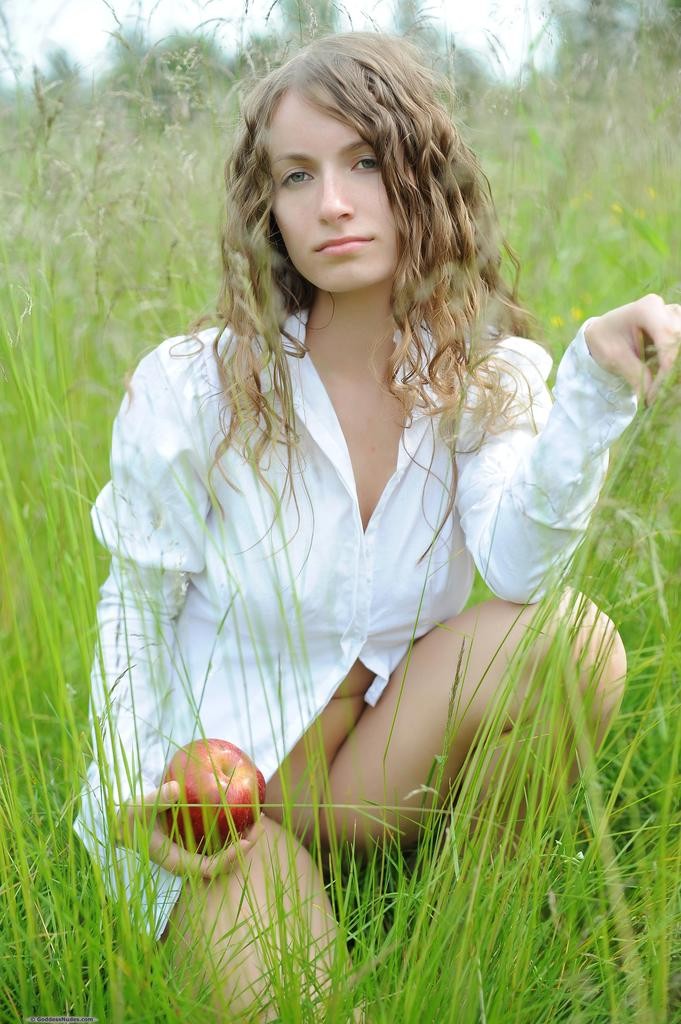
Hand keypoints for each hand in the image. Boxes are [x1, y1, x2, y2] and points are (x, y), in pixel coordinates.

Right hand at [114, 780, 263, 878]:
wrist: (122, 823)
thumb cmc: (129, 819)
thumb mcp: (138, 808)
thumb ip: (157, 799)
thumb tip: (178, 788)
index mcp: (177, 861)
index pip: (210, 868)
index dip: (230, 859)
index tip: (247, 842)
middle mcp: (188, 859)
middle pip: (224, 862)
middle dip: (245, 847)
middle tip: (261, 825)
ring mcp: (192, 850)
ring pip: (224, 850)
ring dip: (243, 836)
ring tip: (258, 816)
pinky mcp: (194, 839)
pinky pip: (219, 836)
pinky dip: (232, 826)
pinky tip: (242, 806)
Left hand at [584, 293, 680, 404]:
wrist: (603, 332)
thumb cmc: (605, 341)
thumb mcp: (614, 358)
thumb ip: (635, 374)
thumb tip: (649, 398)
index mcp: (647, 310)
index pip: (668, 340)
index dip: (666, 369)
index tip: (654, 393)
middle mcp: (664, 308)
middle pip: (680, 340)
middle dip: (673, 369)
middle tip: (659, 392)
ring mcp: (673, 315)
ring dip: (675, 366)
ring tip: (661, 386)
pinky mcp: (677, 325)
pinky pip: (680, 345)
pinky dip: (674, 362)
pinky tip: (666, 378)